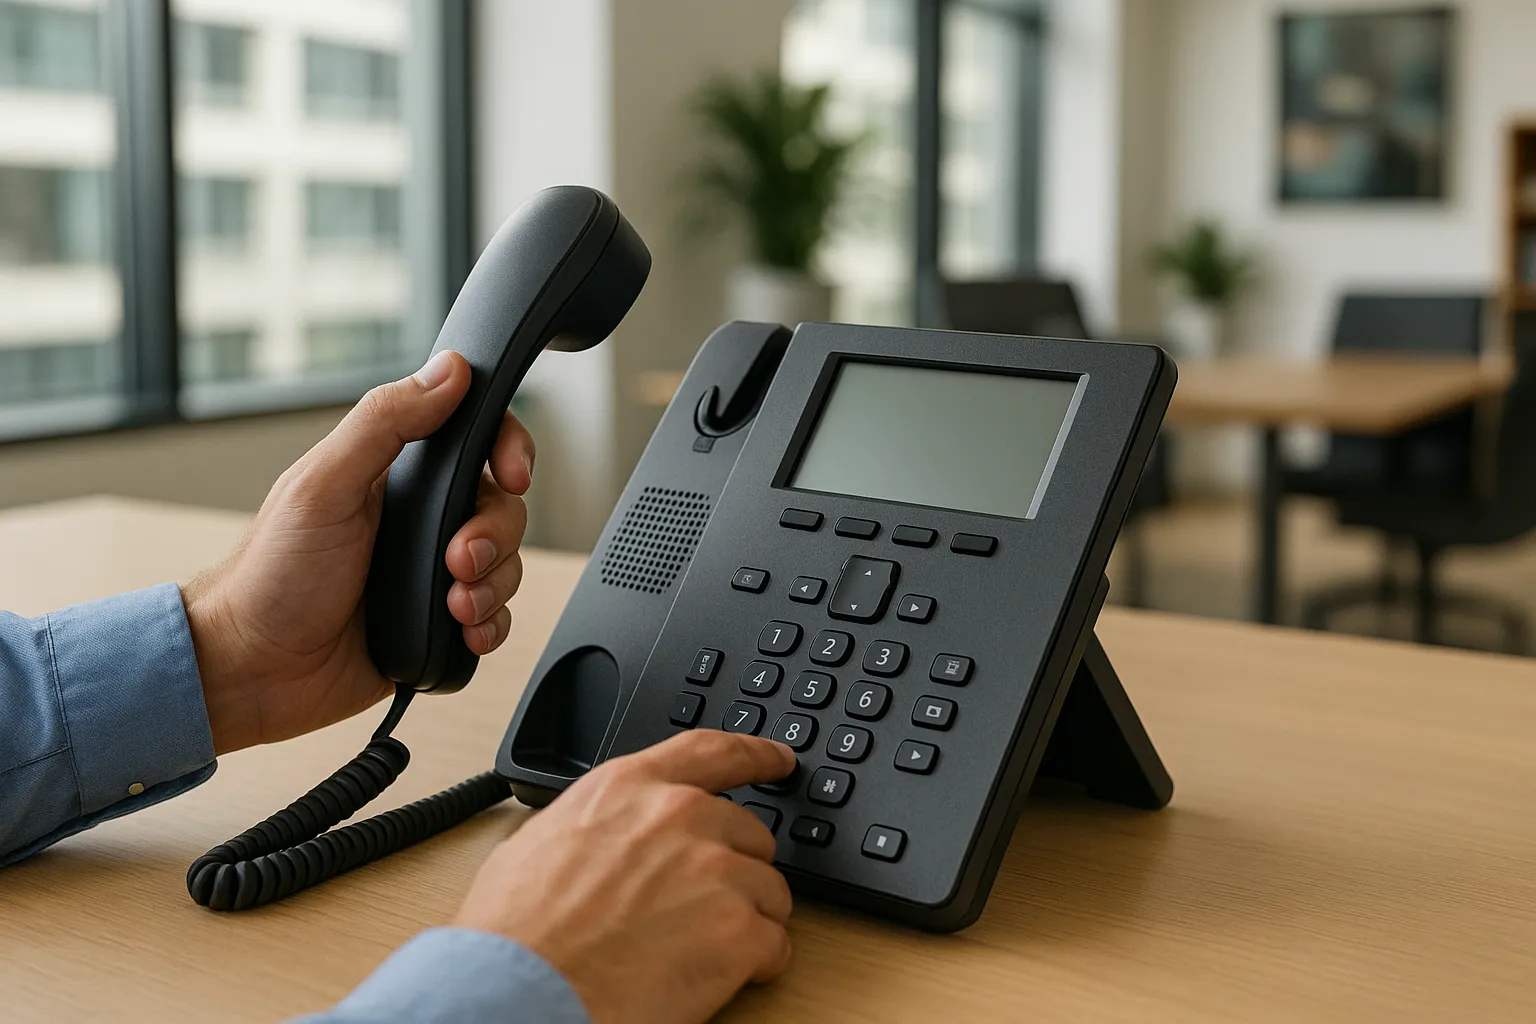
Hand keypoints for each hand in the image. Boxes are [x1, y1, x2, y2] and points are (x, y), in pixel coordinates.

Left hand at [183, 351, 535, 753]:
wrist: (254, 671)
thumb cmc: (269, 577)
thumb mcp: (323, 484)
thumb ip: (384, 422)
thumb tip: (448, 372)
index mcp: (396, 474)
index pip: (475, 439)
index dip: (508, 450)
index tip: (512, 474)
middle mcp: (419, 521)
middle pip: (503, 508)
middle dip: (495, 537)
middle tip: (456, 560)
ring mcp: (430, 573)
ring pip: (507, 565)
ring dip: (493, 586)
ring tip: (450, 605)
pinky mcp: (438, 625)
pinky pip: (495, 618)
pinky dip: (490, 625)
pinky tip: (461, 631)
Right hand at [454, 731, 798, 1023]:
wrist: (521, 995)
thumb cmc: (516, 933)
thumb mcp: (541, 841)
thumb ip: (596, 821)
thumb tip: (605, 833)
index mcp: (631, 789)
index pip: (713, 752)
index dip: (755, 755)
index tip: (778, 760)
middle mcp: (680, 818)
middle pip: (749, 833)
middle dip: (734, 869)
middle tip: (696, 908)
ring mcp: (716, 872)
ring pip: (768, 890)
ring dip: (744, 918)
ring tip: (692, 949)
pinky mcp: (738, 932)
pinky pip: (774, 943)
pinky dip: (754, 965)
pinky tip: (711, 977)